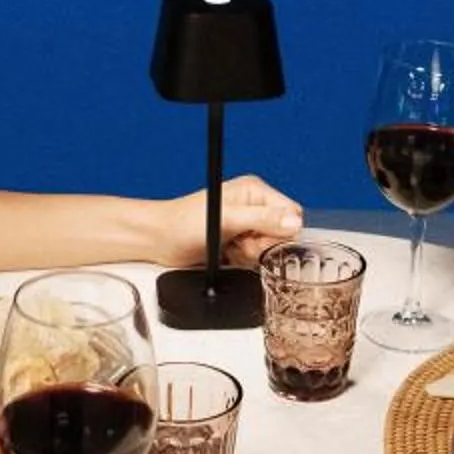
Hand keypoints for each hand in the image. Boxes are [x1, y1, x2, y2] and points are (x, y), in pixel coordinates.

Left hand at [152, 174, 303, 267]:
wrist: (160, 240)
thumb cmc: (183, 223)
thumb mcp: (226, 220)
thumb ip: (262, 220)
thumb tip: (294, 222)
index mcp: (255, 191)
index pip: (291, 213)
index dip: (280, 231)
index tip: (258, 237)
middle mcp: (254, 206)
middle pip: (283, 234)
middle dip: (263, 245)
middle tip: (240, 242)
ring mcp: (248, 226)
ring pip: (271, 249)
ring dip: (252, 255)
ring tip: (230, 247)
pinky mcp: (241, 243)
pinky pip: (258, 259)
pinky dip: (244, 262)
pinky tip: (228, 255)